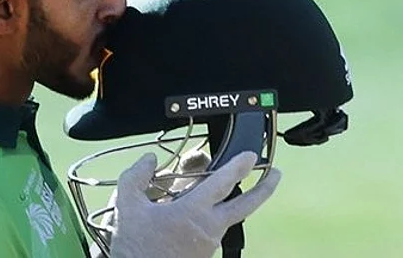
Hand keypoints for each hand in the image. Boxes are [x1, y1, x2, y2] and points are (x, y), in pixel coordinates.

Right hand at [109, 151, 281, 257]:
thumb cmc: (134, 247)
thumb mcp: (127, 205)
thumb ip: (136, 176)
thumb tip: (149, 159)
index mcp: (194, 212)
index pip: (224, 182)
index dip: (239, 166)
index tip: (251, 155)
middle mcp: (209, 229)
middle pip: (246, 206)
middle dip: (264, 188)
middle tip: (276, 174)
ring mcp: (209, 245)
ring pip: (227, 218)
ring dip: (231, 202)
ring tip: (224, 186)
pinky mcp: (203, 256)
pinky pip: (212, 231)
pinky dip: (210, 217)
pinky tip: (194, 212)